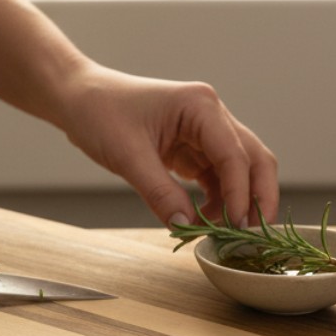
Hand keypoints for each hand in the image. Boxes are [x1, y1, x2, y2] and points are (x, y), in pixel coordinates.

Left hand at [56, 66, 279, 227]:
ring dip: (236, 202)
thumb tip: (186, 227)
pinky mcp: (194, 146)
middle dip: (257, 197)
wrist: (78, 99)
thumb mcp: (128, 156)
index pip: (235, 155)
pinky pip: (217, 176)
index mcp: (200, 106)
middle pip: (253, 159)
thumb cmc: (99, 113)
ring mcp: (205, 130)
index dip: (239, 194)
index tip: (235, 228)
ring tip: (218, 232)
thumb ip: (160, 193)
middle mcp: (211, 115)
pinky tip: (205, 220)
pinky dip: (217, 199)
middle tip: (251, 235)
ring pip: (240, 170)